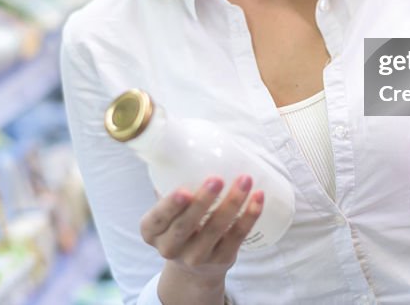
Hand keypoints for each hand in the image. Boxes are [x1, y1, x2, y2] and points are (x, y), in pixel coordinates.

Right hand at [140, 175, 263, 286]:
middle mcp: (170, 248)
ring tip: (244, 180)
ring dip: (232, 203)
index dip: (170, 206)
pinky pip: (238, 236)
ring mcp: (197, 257)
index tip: (184, 191)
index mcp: (152, 231)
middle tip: (217, 179)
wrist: (194, 265)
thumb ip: (169, 183)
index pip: (157, 219)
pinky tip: (257, 198)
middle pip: (186, 225)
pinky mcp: (222, 259)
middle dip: (203, 202)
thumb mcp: (167, 209)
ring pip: (215, 229)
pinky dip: (250, 216)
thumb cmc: (180, 222)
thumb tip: (180, 143)